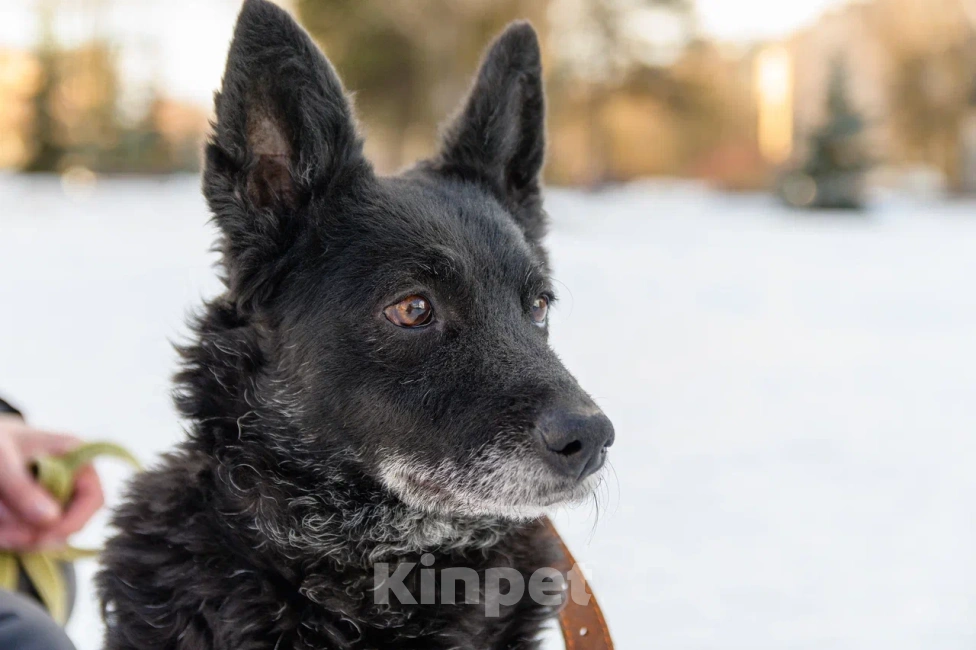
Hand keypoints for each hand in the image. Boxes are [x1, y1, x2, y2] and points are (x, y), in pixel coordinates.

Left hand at [0, 414, 104, 549]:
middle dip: (37, 533)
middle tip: (5, 536)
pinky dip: (11, 536)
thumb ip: (23, 489)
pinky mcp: (34, 512)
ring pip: (46, 533)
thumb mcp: (2, 461)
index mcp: (76, 459)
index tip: (42, 535)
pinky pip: (28, 535)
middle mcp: (70, 481)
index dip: (73, 521)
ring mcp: (52, 498)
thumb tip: (50, 519)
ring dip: (18, 537)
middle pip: (69, 521)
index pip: (93, 498)